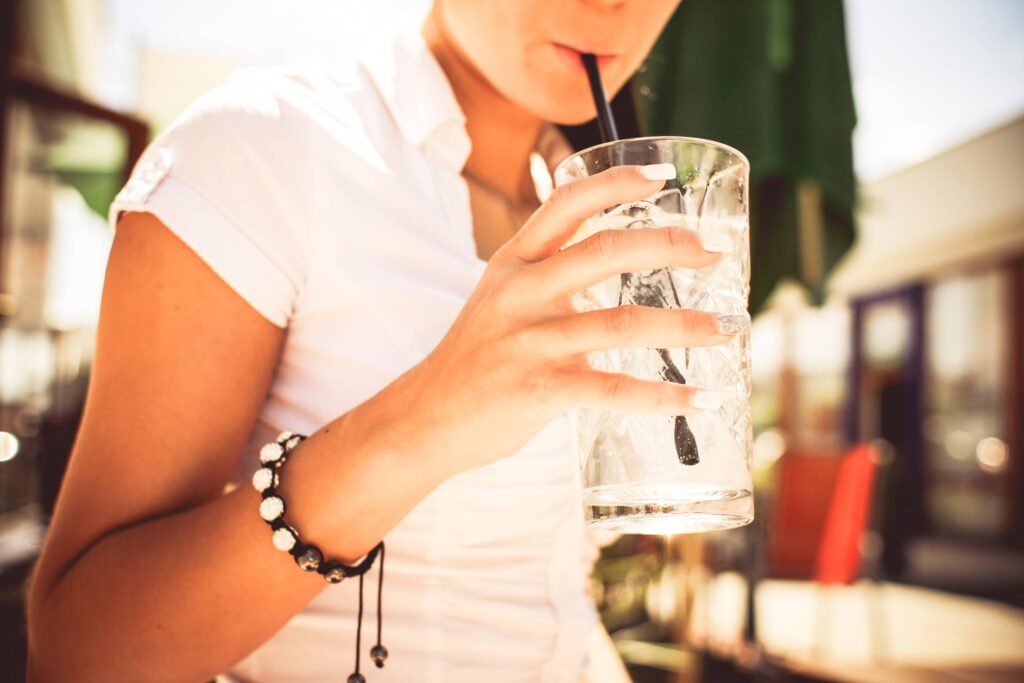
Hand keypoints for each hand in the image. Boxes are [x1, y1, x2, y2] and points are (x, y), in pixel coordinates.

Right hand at [351, 165, 738, 476]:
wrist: (425, 418)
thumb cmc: (475, 358)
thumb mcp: (501, 298)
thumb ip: (549, 274)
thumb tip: (617, 252)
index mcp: (513, 262)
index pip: (566, 202)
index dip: (616, 182)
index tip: (662, 176)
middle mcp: (521, 292)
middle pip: (607, 251)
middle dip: (671, 246)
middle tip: (717, 252)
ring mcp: (529, 341)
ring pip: (623, 323)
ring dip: (685, 326)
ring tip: (729, 329)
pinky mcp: (539, 389)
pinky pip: (613, 389)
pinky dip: (662, 396)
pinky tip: (697, 398)